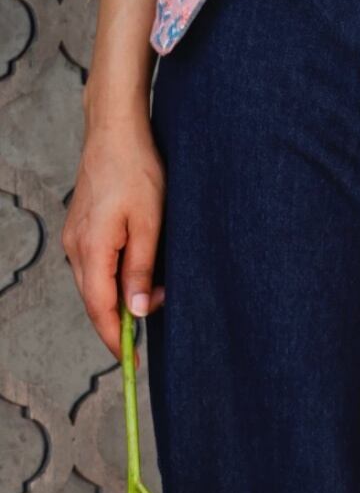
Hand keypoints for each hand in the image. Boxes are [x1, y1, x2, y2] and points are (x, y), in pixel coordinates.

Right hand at [62, 110, 166, 365]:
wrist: (115, 131)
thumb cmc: (138, 171)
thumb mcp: (150, 223)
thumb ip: (142, 269)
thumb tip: (137, 312)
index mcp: (91, 250)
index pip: (100, 309)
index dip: (115, 338)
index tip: (131, 360)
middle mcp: (76, 248)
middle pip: (95, 300)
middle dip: (119, 320)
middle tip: (150, 329)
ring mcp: (75, 236)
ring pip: (95, 282)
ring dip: (119, 296)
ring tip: (152, 297)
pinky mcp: (81, 226)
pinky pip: (95, 263)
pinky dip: (113, 275)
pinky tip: (135, 272)